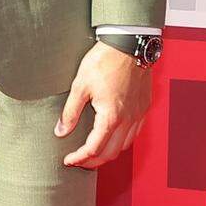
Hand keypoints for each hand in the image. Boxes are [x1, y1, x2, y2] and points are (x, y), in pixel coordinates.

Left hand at [55, 40, 153, 168]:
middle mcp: (128, 120)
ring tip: (94, 151)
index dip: (79, 158)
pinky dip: (122, 141)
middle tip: (78, 161)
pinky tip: (112, 135)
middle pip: (110, 153)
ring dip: (108, 152)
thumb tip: (61, 131)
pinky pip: (134, 133)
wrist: (129, 43)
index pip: (94, 149)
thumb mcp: (80, 86)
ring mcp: (138, 114)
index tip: (68, 160)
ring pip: (125, 146)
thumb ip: (70, 112)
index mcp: (111, 117)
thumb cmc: (105, 61)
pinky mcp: (144, 106)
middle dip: (93, 161)